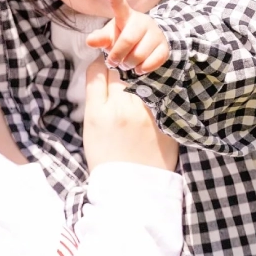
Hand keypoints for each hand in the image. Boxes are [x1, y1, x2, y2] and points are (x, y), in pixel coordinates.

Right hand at [82, 57, 177, 171]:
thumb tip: (102, 72)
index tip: (104, 66)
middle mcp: (123, 107)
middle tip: (121, 76)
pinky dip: (154, 95)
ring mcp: (147, 113)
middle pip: (121, 72)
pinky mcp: (165, 120)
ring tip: (136, 93)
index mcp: (100, 112)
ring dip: (138, 80)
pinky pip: (159, 95)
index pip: (99, 71)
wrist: (132, 190)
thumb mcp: (91, 129)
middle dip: (120, 70)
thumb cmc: (107, 159)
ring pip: (141, 80)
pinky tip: (149, 106)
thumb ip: (96, 98)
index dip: (101, 65)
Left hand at [85, 0, 169, 74]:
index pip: (118, 2)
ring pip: (139, 54)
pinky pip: (151, 62)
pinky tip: (139, 67)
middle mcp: (142, 21)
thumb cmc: (124, 38)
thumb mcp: (111, 37)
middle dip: (117, 55)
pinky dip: (141, 69)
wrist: (150, 45)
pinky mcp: (165, 46)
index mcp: (126, 15)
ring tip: (127, 63)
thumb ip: (100, 38)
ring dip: (129, 64)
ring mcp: (155, 33)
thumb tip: (89, 41)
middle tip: (113, 62)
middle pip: (127, 39)